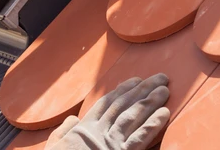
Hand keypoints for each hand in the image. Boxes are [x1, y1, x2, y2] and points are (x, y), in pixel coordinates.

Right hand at [46, 75, 169, 149]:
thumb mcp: (54, 148)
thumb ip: (61, 132)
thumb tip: (72, 119)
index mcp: (84, 129)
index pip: (107, 104)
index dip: (123, 90)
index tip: (136, 80)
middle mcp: (99, 132)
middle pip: (124, 105)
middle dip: (143, 89)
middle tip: (160, 78)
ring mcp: (110, 144)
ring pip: (133, 116)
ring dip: (150, 101)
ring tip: (164, 89)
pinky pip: (139, 138)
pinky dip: (152, 124)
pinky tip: (164, 113)